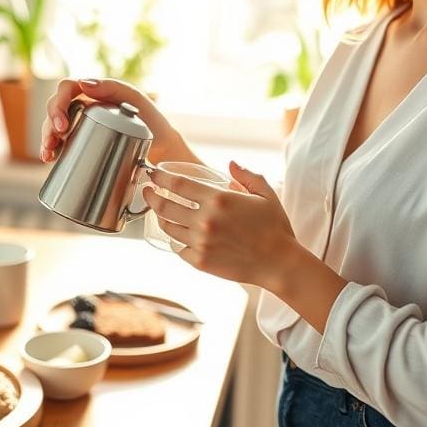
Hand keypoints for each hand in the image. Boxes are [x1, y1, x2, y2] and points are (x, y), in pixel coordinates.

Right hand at [39, 78, 189, 163]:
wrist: (160, 147)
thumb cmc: (150, 119)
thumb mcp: (136, 99)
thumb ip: (112, 87)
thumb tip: (83, 84)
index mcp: (93, 91)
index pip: (66, 89)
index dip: (58, 103)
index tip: (63, 125)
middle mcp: (84, 105)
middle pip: (56, 108)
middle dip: (49, 124)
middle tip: (55, 140)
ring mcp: (81, 124)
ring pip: (54, 126)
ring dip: (46, 138)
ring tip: (48, 154)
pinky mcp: (82, 141)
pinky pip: (62, 142)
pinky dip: (52, 149)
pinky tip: (50, 159)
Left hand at [142, 160, 298, 288]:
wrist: (279, 263)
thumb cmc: (275, 228)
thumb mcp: (265, 194)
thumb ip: (246, 176)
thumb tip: (230, 163)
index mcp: (218, 200)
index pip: (178, 184)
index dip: (160, 177)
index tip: (153, 174)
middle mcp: (205, 221)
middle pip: (165, 205)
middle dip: (150, 196)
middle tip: (147, 191)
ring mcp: (201, 243)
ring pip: (169, 228)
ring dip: (161, 218)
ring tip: (161, 212)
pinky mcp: (200, 262)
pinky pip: (179, 249)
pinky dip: (177, 241)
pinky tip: (179, 236)